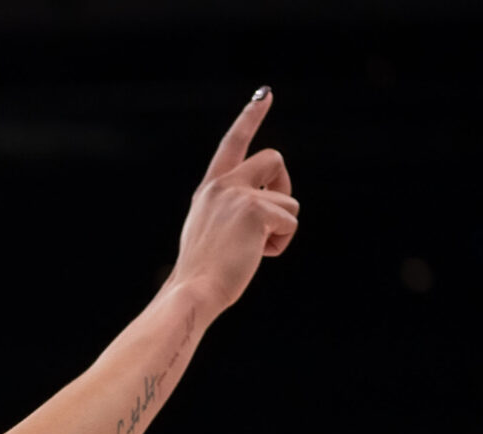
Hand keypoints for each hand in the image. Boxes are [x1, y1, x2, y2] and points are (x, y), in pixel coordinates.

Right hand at [169, 87, 299, 316]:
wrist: (193, 290)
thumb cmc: (202, 274)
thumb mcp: (211, 232)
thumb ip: (233, 211)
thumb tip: (267, 214)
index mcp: (210, 190)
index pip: (233, 144)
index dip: (250, 116)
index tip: (265, 93)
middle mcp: (223, 185)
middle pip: (274, 160)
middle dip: (284, 185)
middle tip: (275, 218)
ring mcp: (239, 195)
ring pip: (288, 201)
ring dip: (280, 229)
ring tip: (251, 251)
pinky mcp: (256, 210)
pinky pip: (290, 222)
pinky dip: (280, 243)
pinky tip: (257, 257)